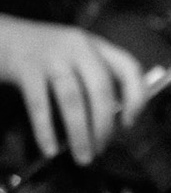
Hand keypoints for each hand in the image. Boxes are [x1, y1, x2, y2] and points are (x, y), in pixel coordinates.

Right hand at [0, 15, 146, 163]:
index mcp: (96, 46)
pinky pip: (40, 105)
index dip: (136, 97)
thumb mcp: (74, 57)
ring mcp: (51, 56)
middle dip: (104, 125)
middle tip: (101, 150)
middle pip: (101, 89)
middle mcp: (78, 47)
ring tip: (83, 157)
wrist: (0, 35)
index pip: (128, 68)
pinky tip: (50, 150)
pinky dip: (46, 130)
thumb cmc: (43, 54)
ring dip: (80, 133)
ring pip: (73, 100)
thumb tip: (109, 124)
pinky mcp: (25, 68)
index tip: (129, 122)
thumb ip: (93, 81)